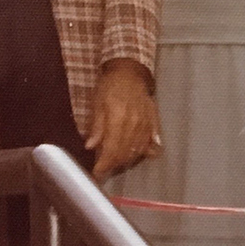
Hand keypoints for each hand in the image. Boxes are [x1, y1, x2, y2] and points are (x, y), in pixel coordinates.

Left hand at [85, 59, 158, 179]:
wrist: (129, 72)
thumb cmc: (109, 87)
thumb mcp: (97, 104)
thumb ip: (97, 126)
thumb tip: (90, 147)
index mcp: (118, 119)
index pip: (112, 149)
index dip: (104, 164)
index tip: (97, 173)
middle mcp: (135, 124)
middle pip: (126, 153)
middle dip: (114, 165)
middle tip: (104, 169)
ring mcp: (147, 124)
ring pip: (138, 150)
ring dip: (127, 160)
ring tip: (117, 164)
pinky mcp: (154, 122)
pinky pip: (152, 142)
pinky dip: (146, 151)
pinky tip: (141, 156)